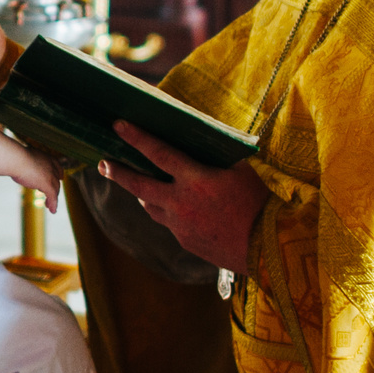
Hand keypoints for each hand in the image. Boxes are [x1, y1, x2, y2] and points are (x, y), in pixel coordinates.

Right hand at [18, 150, 63, 213]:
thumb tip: (15, 165)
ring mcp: (50, 175)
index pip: (57, 167)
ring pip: (55, 189)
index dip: (58, 174)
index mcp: (46, 158)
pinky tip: (52, 210)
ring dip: (53, 198)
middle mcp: (51, 166)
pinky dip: (53, 204)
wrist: (15, 159)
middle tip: (51, 196)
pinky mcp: (48, 184)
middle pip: (56, 180)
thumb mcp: (22, 158)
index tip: (59, 178)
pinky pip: (52, 196)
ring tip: (49, 206)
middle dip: (54, 188)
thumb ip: (24, 163)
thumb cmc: (14, 157)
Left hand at [98, 123, 267, 274]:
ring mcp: (180, 225)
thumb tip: (203, 144)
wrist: (269, 248)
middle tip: (103, 163)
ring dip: (143, 193)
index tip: (117, 125)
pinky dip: (168, 212)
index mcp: (195, 180)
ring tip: (139, 185)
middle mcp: (180, 203)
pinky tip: (175, 208)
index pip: (158, 153)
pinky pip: (169, 223)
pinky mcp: (185, 242)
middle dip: (118, 172)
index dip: (136, 137)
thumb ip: (217, 158)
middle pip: (139, 184)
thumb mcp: (241, 170)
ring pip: (151, 206)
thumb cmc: (260, 203)